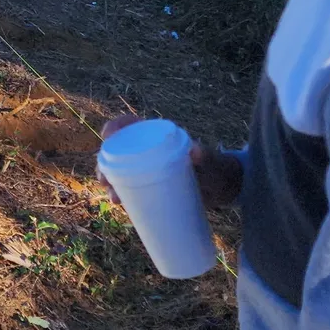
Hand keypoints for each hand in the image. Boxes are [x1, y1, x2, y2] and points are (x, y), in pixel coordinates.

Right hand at [99, 118, 241, 209]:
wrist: (223, 188)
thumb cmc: (217, 168)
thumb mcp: (211, 161)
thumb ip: (206, 155)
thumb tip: (194, 150)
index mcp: (159, 137)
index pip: (132, 126)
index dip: (116, 127)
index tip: (107, 136)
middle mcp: (150, 152)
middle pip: (120, 152)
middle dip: (105, 164)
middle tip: (105, 180)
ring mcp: (149, 170)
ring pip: (121, 172)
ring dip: (110, 182)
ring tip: (115, 198)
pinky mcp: (152, 187)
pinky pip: (131, 188)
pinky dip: (122, 194)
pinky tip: (119, 204)